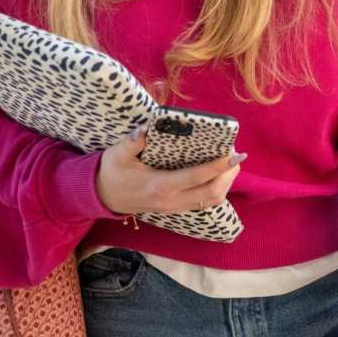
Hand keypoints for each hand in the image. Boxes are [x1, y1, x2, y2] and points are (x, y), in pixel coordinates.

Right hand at [95, 128, 245, 215]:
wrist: (101, 197)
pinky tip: (220, 175)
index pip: (196, 178)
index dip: (219, 166)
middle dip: (229, 173)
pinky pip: (203, 203)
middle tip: (236, 153)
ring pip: (211, 201)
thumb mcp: (117, 154)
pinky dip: (217, 190)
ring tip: (231, 162)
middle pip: (211, 192)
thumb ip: (132, 141)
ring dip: (226, 183)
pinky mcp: (175, 209)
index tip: (236, 153)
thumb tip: (147, 127)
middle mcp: (171, 200)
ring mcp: (174, 207)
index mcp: (160, 185)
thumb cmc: (112, 172)